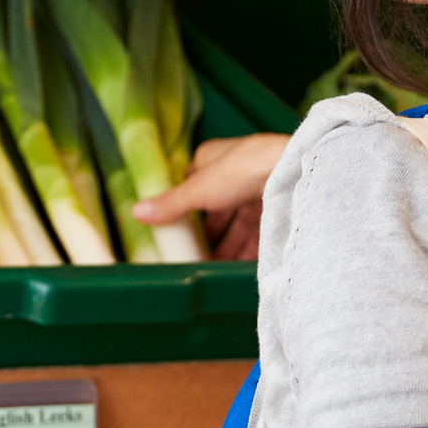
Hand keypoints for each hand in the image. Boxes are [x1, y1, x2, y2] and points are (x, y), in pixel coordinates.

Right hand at [133, 133, 289, 260]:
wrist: (292, 172)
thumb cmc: (243, 169)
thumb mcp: (198, 189)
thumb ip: (171, 204)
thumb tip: (136, 212)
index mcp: (212, 159)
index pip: (193, 184)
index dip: (186, 208)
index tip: (176, 230)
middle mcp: (236, 171)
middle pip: (218, 209)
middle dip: (210, 235)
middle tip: (196, 257)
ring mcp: (258, 188)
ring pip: (239, 223)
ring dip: (229, 246)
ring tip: (216, 268)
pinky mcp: (276, 204)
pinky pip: (259, 231)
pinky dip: (248, 249)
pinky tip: (240, 266)